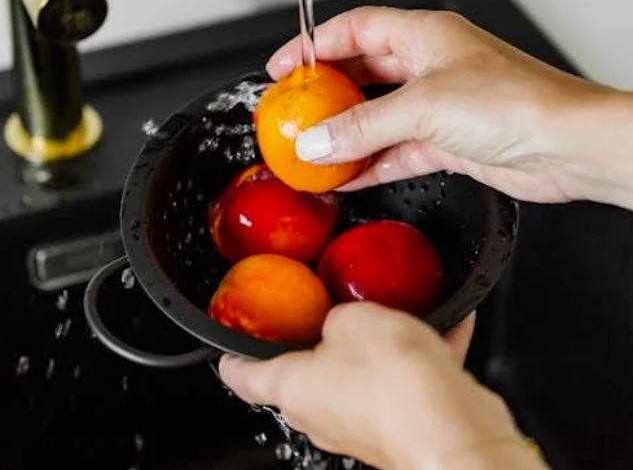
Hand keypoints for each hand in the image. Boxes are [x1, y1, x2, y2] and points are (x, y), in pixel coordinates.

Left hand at [220, 303, 543, 469]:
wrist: (453, 429)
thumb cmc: (395, 386)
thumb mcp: (352, 318)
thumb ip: (338, 311)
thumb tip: (344, 314)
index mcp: (293, 388)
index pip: (242, 376)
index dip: (232, 354)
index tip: (227, 343)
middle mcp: (322, 413)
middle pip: (305, 372)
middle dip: (317, 337)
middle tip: (326, 305)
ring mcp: (363, 422)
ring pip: (362, 372)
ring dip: (378, 342)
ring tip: (398, 309)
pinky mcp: (403, 422)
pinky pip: (409, 377)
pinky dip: (424, 350)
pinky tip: (445, 319)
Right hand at [268, 8, 632, 209]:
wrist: (569, 145)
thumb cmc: (517, 102)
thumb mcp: (424, 106)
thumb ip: (363, 125)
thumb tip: (317, 139)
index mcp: (424, 34)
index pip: (355, 28)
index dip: (315, 44)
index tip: (284, 68)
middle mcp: (430, 65)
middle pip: (363, 71)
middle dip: (326, 93)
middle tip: (292, 113)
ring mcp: (440, 104)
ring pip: (378, 116)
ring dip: (347, 134)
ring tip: (311, 151)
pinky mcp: (449, 141)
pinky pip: (397, 150)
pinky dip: (371, 163)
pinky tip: (346, 177)